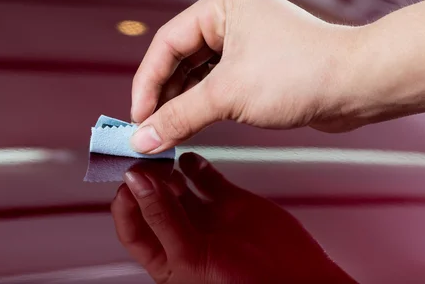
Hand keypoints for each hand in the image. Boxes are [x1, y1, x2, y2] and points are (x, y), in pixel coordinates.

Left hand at [111, 152, 356, 283]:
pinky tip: (190, 155)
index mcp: (166, 258)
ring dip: (167, 168)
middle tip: (145, 156)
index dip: (126, 200)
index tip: (128, 174)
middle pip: (152, 199)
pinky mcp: (229, 201)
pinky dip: (195, 164)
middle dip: (145, 177)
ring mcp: (206, 216)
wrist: (298, 279)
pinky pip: (205, 178)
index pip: (132, 225)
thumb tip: (136, 184)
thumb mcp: (192, 256)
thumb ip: (164, 219)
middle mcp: (183, 235)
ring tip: (165, 154)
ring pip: (177, 185)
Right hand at [130, 0, 372, 153]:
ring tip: (167, 132)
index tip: (137, 117)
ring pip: (200, 73)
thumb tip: (143, 138)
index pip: (168, 43)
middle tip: (148, 129)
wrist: (356, 85)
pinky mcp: (260, 64)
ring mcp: (248, 40)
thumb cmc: (302, 72)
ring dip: (184, 103)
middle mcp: (233, 16)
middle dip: (165, 95)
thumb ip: (180, 116)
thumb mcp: (228, 95)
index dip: (148, 82)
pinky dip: (206, 104)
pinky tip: (193, 124)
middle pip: (181, 58)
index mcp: (222, 3)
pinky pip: (221, 83)